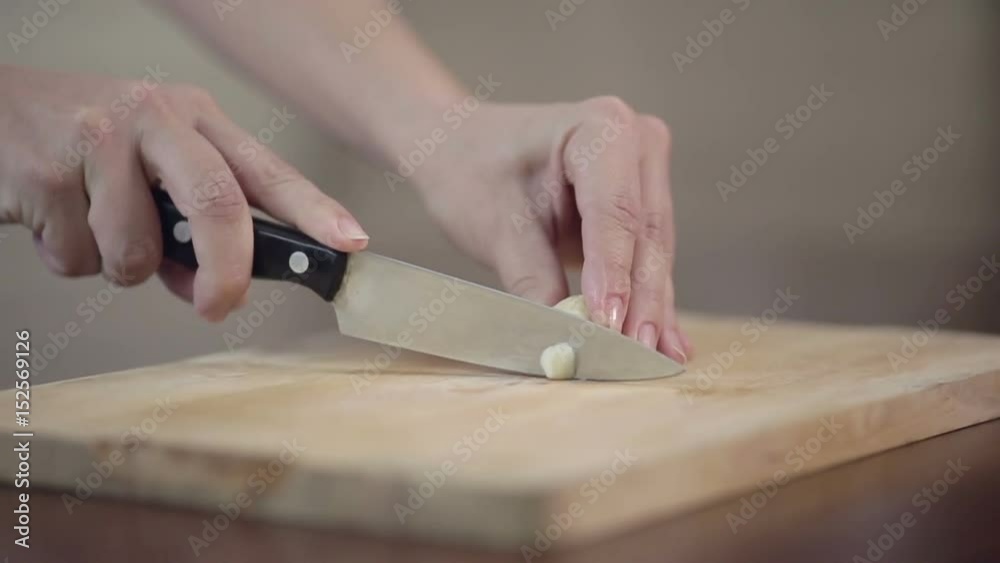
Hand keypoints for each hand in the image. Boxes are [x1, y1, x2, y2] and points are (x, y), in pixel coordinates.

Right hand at [0, 65, 368, 320]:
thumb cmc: (79, 143)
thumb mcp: (148, 170)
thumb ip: (187, 223)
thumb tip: (205, 286)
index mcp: (192, 118)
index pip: (266, 170)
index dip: (314, 210)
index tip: (350, 243)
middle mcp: (153, 118)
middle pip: (219, 203)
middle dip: (226, 271)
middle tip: (216, 305)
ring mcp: (98, 139)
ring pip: (137, 250)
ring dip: (118, 264)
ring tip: (89, 222)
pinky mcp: (45, 171)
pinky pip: (78, 256)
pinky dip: (67, 257)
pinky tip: (52, 216)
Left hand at [403, 97, 691, 362]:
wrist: (459, 149)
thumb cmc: (470, 173)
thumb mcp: (495, 229)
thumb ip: (535, 282)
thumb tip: (566, 340)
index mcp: (600, 128)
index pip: (615, 212)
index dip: (615, 274)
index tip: (609, 325)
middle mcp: (636, 141)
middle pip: (645, 235)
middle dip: (641, 301)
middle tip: (636, 356)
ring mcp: (646, 171)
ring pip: (653, 252)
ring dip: (651, 308)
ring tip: (651, 360)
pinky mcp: (643, 202)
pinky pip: (647, 256)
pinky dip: (647, 299)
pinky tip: (664, 342)